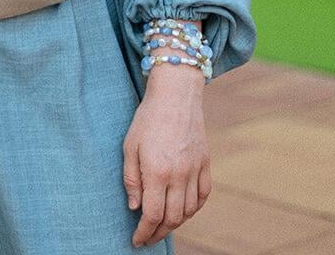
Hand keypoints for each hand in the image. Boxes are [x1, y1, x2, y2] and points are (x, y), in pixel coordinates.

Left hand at [123, 70, 210, 246]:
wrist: (176, 94)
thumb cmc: (148, 118)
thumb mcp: (129, 145)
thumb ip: (131, 179)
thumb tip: (134, 207)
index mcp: (157, 171)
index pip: (152, 215)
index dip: (144, 232)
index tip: (137, 240)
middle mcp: (179, 175)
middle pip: (172, 218)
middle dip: (158, 233)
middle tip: (148, 237)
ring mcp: (195, 170)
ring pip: (189, 210)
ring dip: (176, 223)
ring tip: (162, 224)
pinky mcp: (205, 163)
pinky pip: (203, 196)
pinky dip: (194, 208)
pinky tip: (184, 209)